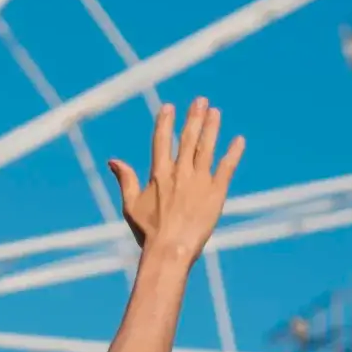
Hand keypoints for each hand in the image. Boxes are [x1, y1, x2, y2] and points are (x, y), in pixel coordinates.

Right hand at [109, 99, 244, 261]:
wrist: (170, 250)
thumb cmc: (148, 232)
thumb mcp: (131, 205)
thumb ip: (125, 179)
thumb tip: (113, 160)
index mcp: (159, 174)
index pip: (162, 141)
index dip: (165, 123)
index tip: (169, 107)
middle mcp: (180, 173)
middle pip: (188, 139)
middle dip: (194, 118)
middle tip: (200, 100)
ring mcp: (199, 181)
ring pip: (207, 148)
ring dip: (212, 128)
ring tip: (216, 112)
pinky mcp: (216, 193)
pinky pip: (226, 168)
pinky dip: (233, 153)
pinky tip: (239, 141)